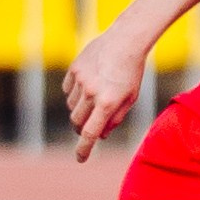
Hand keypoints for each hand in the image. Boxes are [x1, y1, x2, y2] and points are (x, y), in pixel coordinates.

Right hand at [64, 28, 145, 161]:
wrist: (125, 40)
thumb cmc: (131, 72)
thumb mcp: (130, 98)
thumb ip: (115, 119)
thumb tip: (101, 136)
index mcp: (108, 103)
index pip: (91, 134)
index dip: (84, 149)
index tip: (80, 159)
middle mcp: (92, 93)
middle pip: (77, 122)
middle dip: (81, 128)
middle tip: (88, 126)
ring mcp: (81, 80)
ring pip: (71, 106)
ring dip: (80, 108)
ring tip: (94, 97)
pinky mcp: (74, 69)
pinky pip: (68, 89)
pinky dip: (75, 92)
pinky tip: (88, 83)